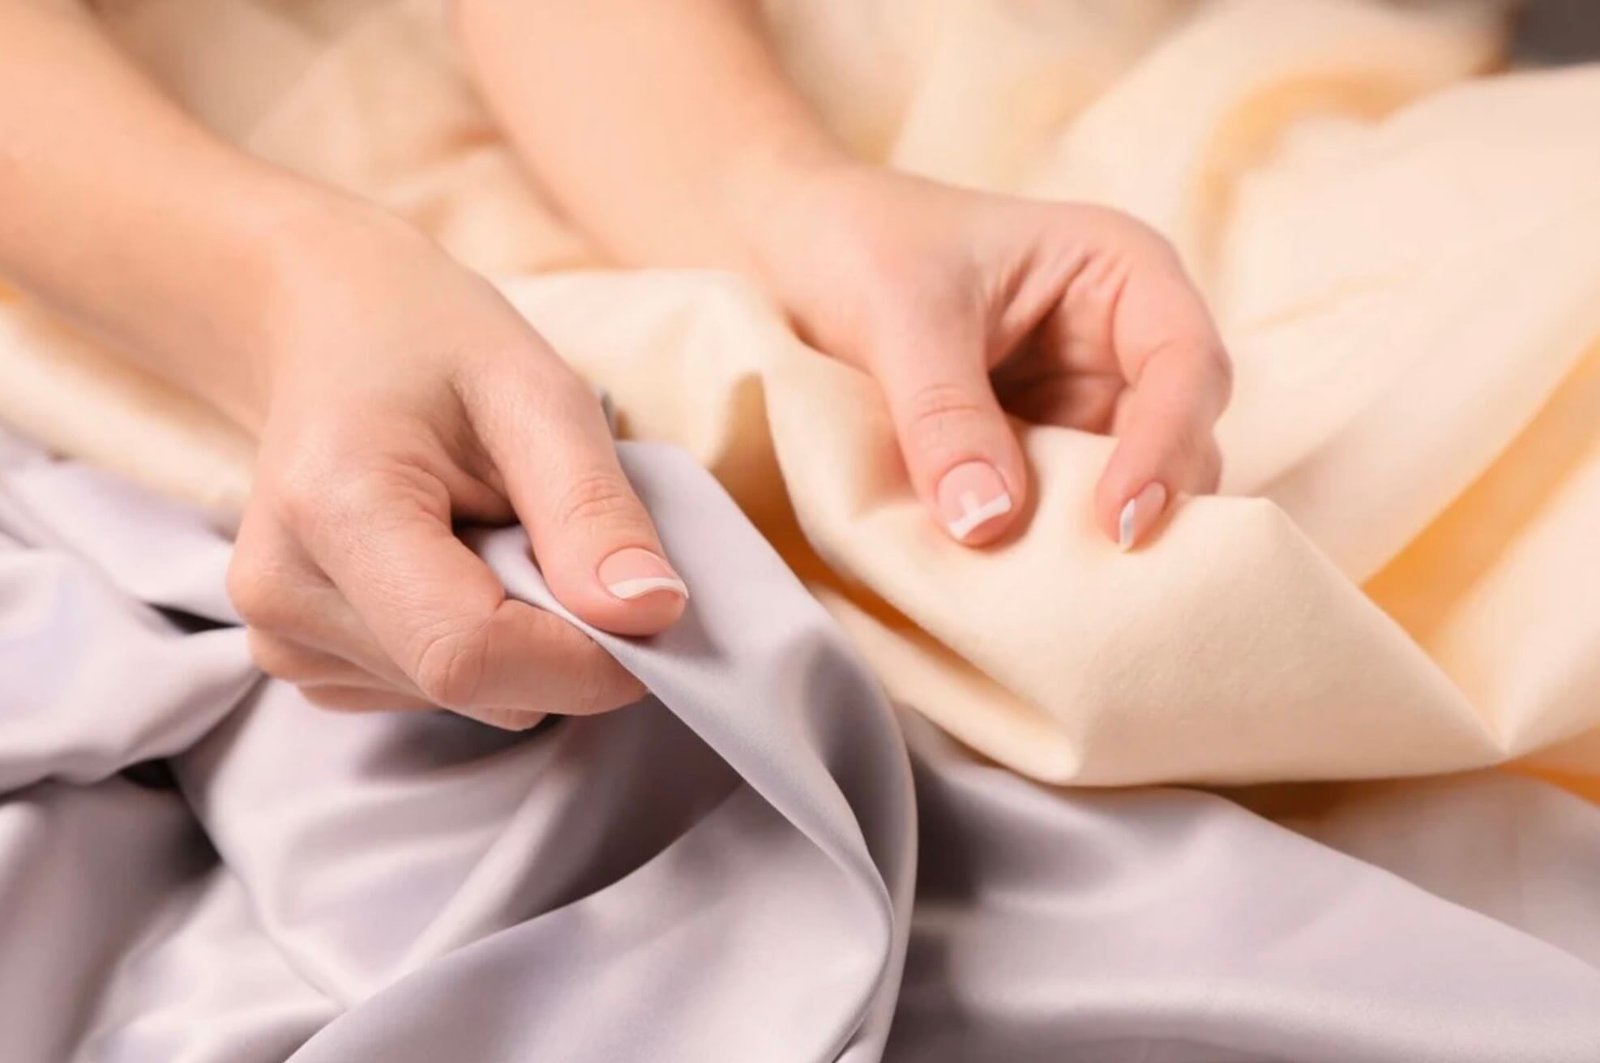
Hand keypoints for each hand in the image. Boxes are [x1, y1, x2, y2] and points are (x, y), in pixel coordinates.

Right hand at [226, 205, 686, 727]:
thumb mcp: (537, 393)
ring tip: (496, 531)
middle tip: (566, 537)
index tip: (652, 611)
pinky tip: (459, 564)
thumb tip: (650, 614)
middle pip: (475, 685)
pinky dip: (484, 644)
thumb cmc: (435, 345)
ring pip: (469, 699)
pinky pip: (438, 693)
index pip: (472, 654)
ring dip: (525, 638)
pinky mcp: (300, 662)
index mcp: (331, 508)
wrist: (331, 329)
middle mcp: (281, 594)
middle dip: (563, 640)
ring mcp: (281, 638)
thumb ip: (592, 509)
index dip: (586, 660)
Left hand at [747, 166, 1231, 548]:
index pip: (1185, 365)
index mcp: (1121, 274)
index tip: (1116, 522)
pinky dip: (1045, 552)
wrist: (788, 252)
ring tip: (1054, 598)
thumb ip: (945, 413)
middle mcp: (1121, 346)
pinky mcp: (1037, 459)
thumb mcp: (900, 315)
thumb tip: (989, 521)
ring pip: (1128, 492)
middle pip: (1181, 441)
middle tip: (1099, 587)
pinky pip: (1061, 517)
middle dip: (1149, 510)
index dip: (1167, 445)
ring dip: (1095, 544)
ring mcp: (1082, 407)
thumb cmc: (860, 246)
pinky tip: (1015, 587)